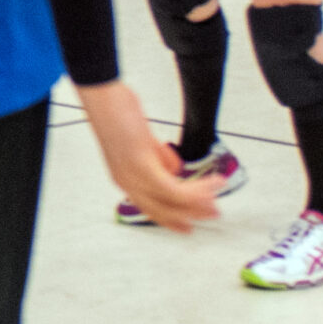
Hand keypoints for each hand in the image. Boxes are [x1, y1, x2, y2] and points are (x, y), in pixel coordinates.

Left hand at [79, 81, 220, 232]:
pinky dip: (198, 189)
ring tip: (219, 192)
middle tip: (214, 213)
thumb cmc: (118, 113)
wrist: (103, 97)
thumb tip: (174, 170)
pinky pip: (175, 188)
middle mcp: (128, 183)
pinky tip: (212, 183)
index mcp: (125, 179)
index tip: (188, 227)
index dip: (171, 219)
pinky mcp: (143, 167)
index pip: (151, 208)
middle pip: (164, 211)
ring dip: (202, 199)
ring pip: (175, 201)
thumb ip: (157, 158)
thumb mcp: (141, 141)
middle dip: (192, 214)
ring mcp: (134, 177)